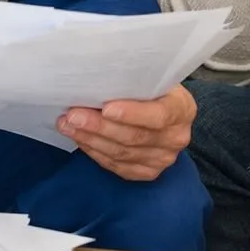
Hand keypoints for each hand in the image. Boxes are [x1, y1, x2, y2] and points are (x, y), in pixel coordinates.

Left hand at [57, 85, 195, 181]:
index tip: (106, 108)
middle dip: (99, 126)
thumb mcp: (152, 78)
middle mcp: (176, 137)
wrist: (166, 111)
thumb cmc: (153, 88)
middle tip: (72, 116)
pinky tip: (81, 140)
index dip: (132, 113)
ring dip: (90, 140)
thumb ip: (134, 81)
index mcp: (182, 109)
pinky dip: (96, 153)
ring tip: (67, 126)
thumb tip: (97, 79)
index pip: (158, 115)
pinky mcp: (148, 172)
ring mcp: (163, 159)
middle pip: (134, 137)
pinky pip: (118, 166)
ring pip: (122, 153)